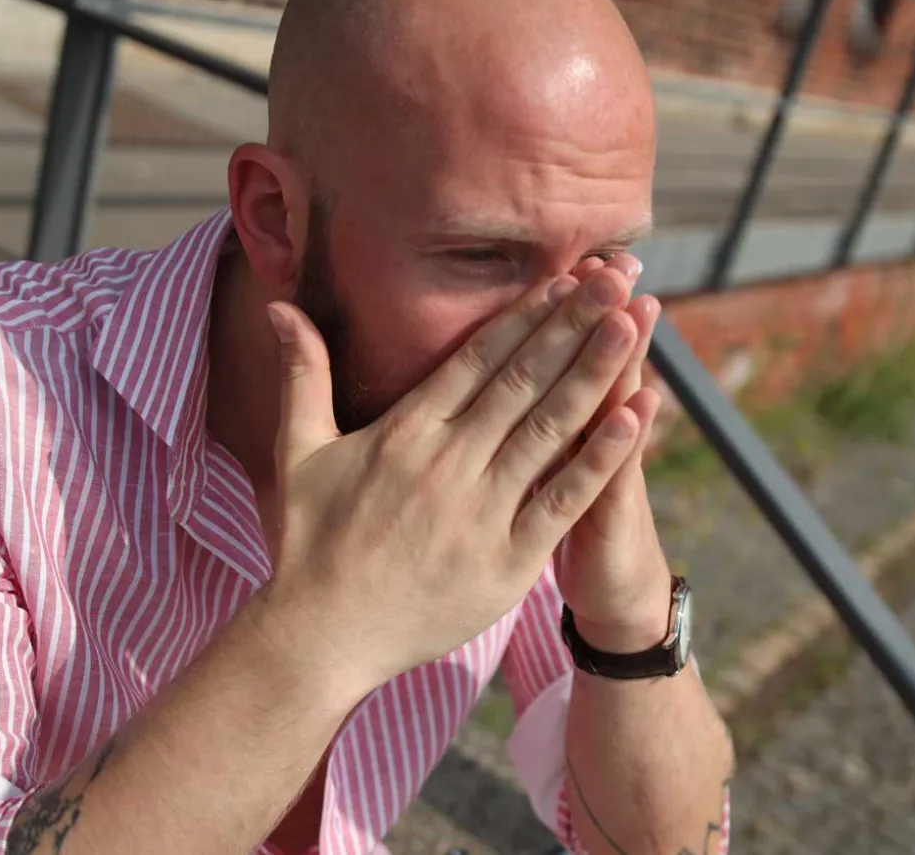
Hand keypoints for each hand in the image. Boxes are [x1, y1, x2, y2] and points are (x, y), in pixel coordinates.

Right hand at [257, 266, 643, 695]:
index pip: (478, 359)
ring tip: (630, 323)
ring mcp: (481, 512)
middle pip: (523, 381)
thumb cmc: (309, 543)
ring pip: (549, 429)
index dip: (526, 315)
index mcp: (406, 431)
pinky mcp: (507, 562)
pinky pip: (562, 501)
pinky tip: (636, 418)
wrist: (320, 637)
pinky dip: (601, 459)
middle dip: (572, 325)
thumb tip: (278, 307)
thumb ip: (302, 374)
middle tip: (616, 277)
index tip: (564, 279)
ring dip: (593, 373)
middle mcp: (449, 462)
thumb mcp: (297, 450)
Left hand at [554, 256, 671, 650]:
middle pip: (583, 366)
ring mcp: (602, 470)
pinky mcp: (610, 514)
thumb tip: (484, 368)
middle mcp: (581, 434)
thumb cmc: (548, 522)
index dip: (555, 314)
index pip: (547, 355)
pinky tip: (646, 401)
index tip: (565, 264)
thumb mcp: (536, 470)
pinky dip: (627, 440)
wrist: (608, 585)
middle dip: (593, 316)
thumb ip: (517, 415)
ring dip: (622, 360)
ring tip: (637, 308)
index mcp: (545, 420)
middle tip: (610, 262)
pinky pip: (615, 475)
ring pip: (609, 405)